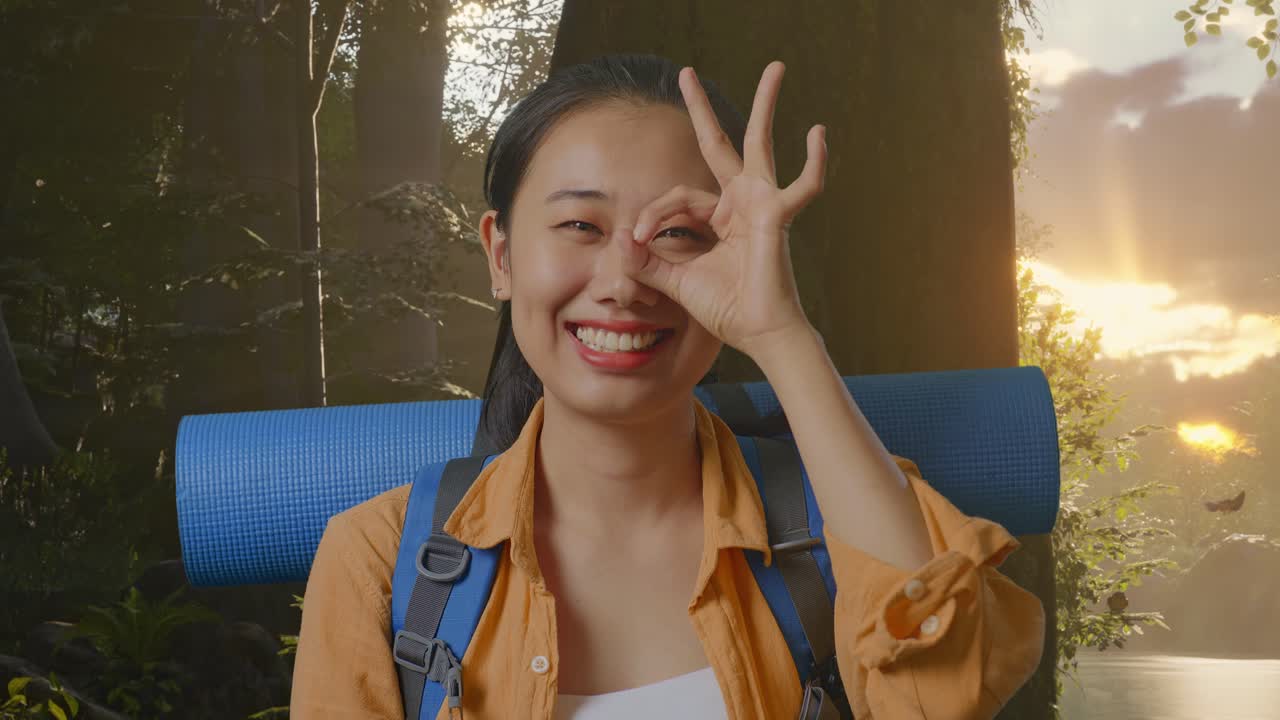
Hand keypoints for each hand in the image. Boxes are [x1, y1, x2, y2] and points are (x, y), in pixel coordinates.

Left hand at [623, 61, 826, 358]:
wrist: (756, 331)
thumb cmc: (726, 308)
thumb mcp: (676, 281)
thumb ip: (647, 262)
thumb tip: (618, 242)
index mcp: (718, 216)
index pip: (677, 197)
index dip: (653, 214)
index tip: (637, 239)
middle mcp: (740, 202)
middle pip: (719, 144)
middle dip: (702, 109)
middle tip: (686, 73)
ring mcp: (761, 204)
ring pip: (759, 144)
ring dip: (766, 105)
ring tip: (775, 68)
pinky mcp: (777, 216)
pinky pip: (803, 186)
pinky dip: (814, 162)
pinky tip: (818, 133)